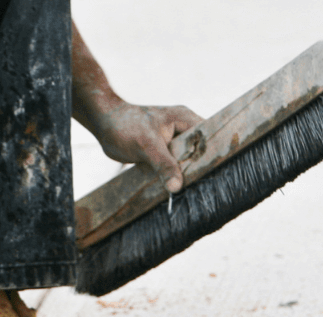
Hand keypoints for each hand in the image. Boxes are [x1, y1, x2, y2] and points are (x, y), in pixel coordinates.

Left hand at [83, 102, 203, 191]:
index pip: (209, 137)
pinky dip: (173, 176)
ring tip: (193, 191)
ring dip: (186, 174)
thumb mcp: (147, 146)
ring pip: (185, 161)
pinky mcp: (162, 152)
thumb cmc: (125, 127)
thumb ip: (164, 165)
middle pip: (199, 152)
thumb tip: (178, 187)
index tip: (219, 173)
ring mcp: (172, 141)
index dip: (214, 154)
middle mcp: (182, 129)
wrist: (103, 125)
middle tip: (205, 187)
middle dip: (200, 168)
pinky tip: (175, 190)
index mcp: (185, 120)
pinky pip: (172, 166)